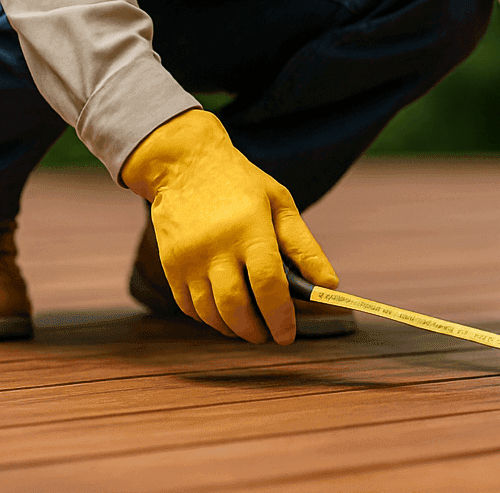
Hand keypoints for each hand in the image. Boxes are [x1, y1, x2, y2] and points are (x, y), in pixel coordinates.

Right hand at [120, 109, 337, 343]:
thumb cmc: (240, 184)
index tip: (288, 334)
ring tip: (249, 326)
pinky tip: (223, 312)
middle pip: (236, 307)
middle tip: (269, 336)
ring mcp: (188, 257)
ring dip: (232, 328)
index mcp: (249, 228)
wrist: (185, 164)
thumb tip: (329, 285)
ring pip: (211, 313)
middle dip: (256, 331)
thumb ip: (305, 247)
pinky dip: (208, 318)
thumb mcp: (280, 203)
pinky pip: (189, 306)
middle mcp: (216, 246)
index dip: (280, 316)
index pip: (267, 284)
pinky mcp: (170, 264)